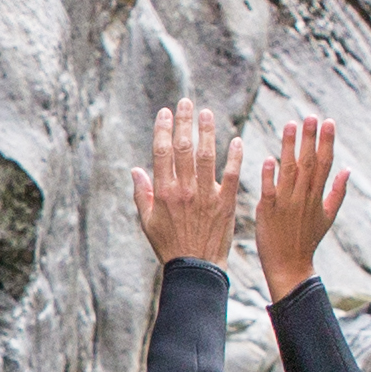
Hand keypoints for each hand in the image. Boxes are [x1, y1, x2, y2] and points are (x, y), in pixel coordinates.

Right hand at [133, 102, 240, 269]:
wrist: (196, 269)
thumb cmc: (169, 247)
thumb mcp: (147, 223)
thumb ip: (141, 194)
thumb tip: (135, 170)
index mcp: (163, 193)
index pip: (161, 153)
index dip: (163, 129)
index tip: (165, 113)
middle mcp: (184, 190)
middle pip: (183, 148)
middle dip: (184, 122)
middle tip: (186, 102)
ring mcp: (206, 195)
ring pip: (206, 156)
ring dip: (207, 132)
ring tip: (207, 113)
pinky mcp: (225, 203)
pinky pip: (230, 174)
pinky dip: (234, 156)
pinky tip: (235, 139)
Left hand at [253, 117, 351, 300]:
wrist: (289, 265)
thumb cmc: (307, 240)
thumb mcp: (328, 217)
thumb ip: (338, 192)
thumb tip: (349, 170)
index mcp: (318, 195)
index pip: (325, 163)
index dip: (327, 142)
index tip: (329, 121)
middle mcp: (304, 196)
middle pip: (309, 162)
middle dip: (310, 138)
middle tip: (311, 115)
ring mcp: (286, 203)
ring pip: (289, 171)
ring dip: (289, 147)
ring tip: (290, 125)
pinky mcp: (268, 211)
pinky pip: (269, 190)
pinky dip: (270, 175)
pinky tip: (270, 158)